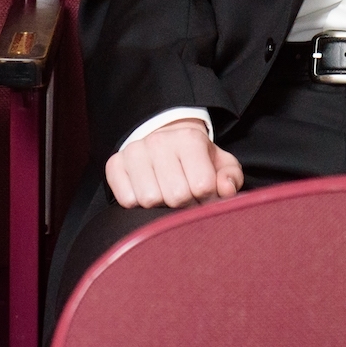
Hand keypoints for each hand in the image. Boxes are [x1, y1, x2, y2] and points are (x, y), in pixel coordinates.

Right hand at [106, 118, 244, 208]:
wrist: (164, 143)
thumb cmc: (196, 160)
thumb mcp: (220, 164)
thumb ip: (231, 177)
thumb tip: (224, 189)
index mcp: (189, 139)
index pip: (202, 185)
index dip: (207, 199)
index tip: (205, 196)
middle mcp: (159, 141)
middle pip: (176, 196)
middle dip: (185, 205)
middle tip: (186, 198)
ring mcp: (134, 151)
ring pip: (150, 200)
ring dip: (161, 207)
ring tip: (166, 196)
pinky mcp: (114, 164)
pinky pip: (126, 200)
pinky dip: (137, 205)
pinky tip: (147, 194)